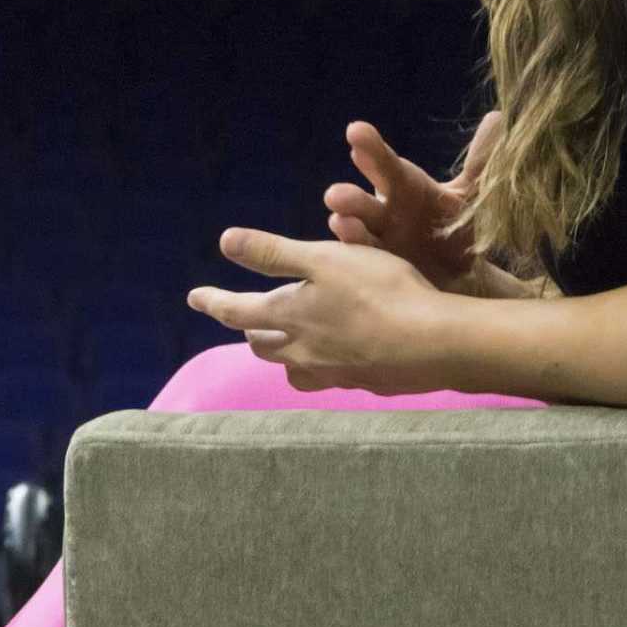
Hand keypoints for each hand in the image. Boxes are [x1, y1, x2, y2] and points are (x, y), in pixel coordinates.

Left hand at [188, 226, 445, 392]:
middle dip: (249, 331)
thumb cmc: (379, 292)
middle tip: (243, 321)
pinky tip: (336, 359)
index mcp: (288, 318)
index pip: (237, 311)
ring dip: (282, 355)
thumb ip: (273, 253)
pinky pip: (329, 378)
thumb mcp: (324, 259)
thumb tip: (225, 242)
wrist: (433, 345)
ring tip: (284, 345)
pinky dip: (320, 366)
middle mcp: (303, 352)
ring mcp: (333, 374)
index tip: (194, 297)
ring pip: (293, 370)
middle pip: (264, 345)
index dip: (214, 302)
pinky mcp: (364, 383)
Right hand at [323, 111, 501, 293]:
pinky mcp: (382, 271)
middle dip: (350, 197)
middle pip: (364, 201)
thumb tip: (499, 118)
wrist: (465, 276)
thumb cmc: (458, 226)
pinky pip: (368, 264)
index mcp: (405, 188)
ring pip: (359, 232)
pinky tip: (350, 255)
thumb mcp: (470, 192)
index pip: (385, 164)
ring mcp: (381, 242)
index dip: (371, 148)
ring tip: (338, 220)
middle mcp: (386, 212)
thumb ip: (480, 159)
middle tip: (335, 192)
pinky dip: (359, 257)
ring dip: (348, 227)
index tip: (356, 131)